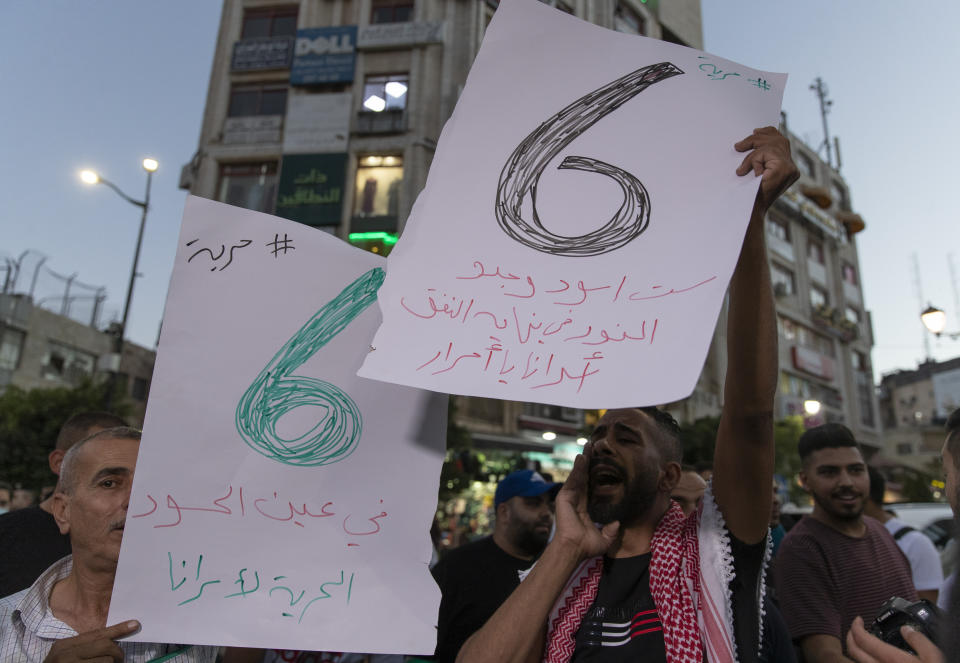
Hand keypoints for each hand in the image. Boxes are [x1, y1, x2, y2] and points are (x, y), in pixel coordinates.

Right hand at [43, 620, 139, 661]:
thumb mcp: (66, 655)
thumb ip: (85, 646)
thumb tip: (111, 641)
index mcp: (64, 645)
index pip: (96, 634)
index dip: (118, 630)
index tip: (134, 624)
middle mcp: (66, 655)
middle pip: (105, 646)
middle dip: (118, 653)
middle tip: (120, 659)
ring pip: (106, 661)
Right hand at [553, 442, 618, 559]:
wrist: (574, 549)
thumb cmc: (586, 547)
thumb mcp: (604, 539)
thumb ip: (611, 530)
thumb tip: (618, 522)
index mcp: (584, 508)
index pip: (590, 487)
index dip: (595, 475)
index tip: (601, 462)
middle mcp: (576, 500)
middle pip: (584, 476)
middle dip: (588, 461)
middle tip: (593, 446)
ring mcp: (569, 497)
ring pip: (578, 475)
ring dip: (583, 460)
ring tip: (588, 446)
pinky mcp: (564, 497)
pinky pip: (573, 479)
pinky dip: (577, 468)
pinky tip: (582, 457)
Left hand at [735, 126, 798, 210]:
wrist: (748, 211)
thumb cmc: (749, 196)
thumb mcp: (756, 173)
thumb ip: (759, 160)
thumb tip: (743, 145)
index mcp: (789, 170)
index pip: (782, 141)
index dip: (769, 133)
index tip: (755, 131)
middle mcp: (793, 169)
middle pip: (777, 139)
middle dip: (756, 140)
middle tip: (738, 146)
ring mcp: (790, 169)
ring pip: (769, 146)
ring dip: (752, 155)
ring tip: (741, 167)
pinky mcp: (782, 168)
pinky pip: (764, 153)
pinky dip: (753, 160)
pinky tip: (744, 171)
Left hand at [845, 616, 943, 662]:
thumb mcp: (934, 657)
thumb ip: (919, 641)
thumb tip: (906, 630)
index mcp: (892, 660)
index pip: (862, 640)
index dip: (856, 626)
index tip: (858, 619)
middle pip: (853, 651)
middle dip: (850, 636)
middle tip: (855, 627)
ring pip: (859, 662)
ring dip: (856, 650)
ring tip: (862, 641)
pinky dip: (864, 659)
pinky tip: (873, 656)